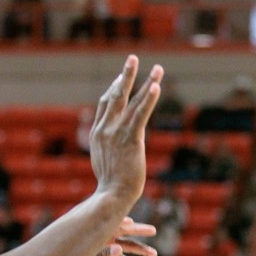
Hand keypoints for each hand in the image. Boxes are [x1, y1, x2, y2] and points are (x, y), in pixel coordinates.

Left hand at [68, 217, 157, 255]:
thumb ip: (101, 254)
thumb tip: (119, 249)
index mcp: (96, 234)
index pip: (111, 224)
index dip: (121, 222)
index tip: (131, 222)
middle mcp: (104, 239)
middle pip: (124, 232)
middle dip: (139, 231)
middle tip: (153, 230)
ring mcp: (109, 250)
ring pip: (128, 247)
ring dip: (141, 250)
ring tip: (153, 254)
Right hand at [90, 55, 162, 205]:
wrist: (111, 196)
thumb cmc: (110, 185)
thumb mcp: (102, 161)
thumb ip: (105, 146)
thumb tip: (107, 144)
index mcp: (98, 133)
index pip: (105, 104)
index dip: (114, 88)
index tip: (121, 77)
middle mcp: (105, 129)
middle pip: (116, 95)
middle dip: (125, 75)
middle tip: (133, 58)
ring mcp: (117, 133)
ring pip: (132, 101)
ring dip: (145, 82)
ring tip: (158, 68)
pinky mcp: (131, 139)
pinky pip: (140, 115)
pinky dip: (148, 99)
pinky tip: (156, 87)